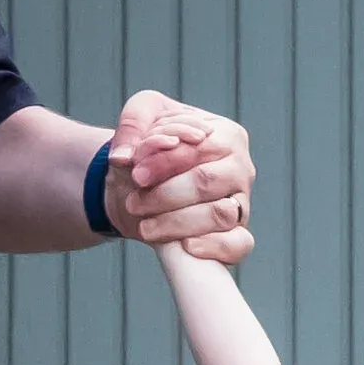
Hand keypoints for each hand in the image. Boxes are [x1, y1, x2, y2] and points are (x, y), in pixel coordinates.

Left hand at [103, 90, 254, 261]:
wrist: (149, 185)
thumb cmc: (153, 146)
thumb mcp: (141, 117)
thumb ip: (132, 125)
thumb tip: (122, 158)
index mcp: (226, 135)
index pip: (198, 149)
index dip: (165, 162)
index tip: (134, 174)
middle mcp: (241, 169)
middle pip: (207, 182)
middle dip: (166, 195)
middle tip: (135, 203)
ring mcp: (242, 203)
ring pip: (220, 215)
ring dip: (177, 223)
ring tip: (146, 227)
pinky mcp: (239, 234)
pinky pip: (239, 244)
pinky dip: (215, 247)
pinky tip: (185, 246)